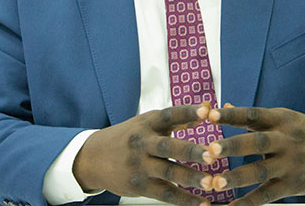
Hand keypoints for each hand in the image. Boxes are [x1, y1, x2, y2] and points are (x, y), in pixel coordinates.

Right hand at [73, 104, 214, 205]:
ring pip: (168, 172)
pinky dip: (185, 200)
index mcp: (147, 123)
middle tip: (211, 155)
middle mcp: (143, 143)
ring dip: (191, 178)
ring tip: (211, 182)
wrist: (93, 158)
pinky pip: (165, 194)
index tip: (208, 111)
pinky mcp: (139, 186)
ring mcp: (140, 166)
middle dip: (190, 151)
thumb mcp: (147, 123)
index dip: (188, 112)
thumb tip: (207, 109)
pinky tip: (202, 203)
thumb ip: (177, 119)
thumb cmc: (128, 137)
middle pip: (168, 146)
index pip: (170, 115)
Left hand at [204, 106, 304, 205]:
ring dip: (237, 177)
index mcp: (280, 119)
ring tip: (216, 183)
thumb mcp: (284, 118)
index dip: (232, 115)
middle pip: (257, 142)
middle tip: (210, 150)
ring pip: (261, 171)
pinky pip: (268, 195)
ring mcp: (290, 164)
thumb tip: (224, 107)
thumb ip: (254, 118)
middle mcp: (285, 140)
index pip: (253, 115)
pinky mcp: (293, 184)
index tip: (210, 115)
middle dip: (233, 146)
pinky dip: (249, 202)